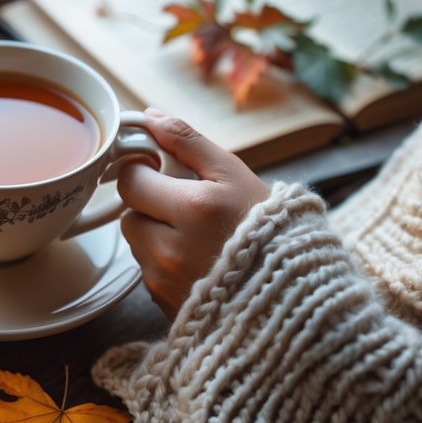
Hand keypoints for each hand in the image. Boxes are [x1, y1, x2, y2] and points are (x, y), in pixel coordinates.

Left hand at [118, 109, 269, 319]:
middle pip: (129, 215)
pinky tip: (197, 262)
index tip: (158, 171)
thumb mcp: (233, 174)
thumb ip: (187, 141)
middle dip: (150, 206)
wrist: (292, 290)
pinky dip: (164, 264)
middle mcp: (172, 249)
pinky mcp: (165, 305)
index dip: (142, 172)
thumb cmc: (268, 227)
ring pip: (138, 245)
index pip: (131, 181)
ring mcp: (166, 282)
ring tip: (197, 237)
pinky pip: (148, 273)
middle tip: (184, 206)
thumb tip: (150, 117)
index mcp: (192, 209)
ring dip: (156, 236)